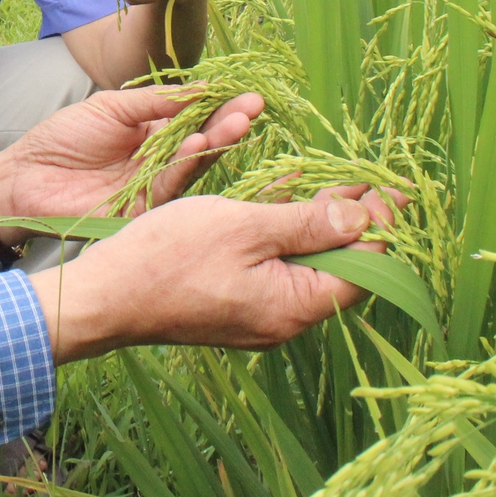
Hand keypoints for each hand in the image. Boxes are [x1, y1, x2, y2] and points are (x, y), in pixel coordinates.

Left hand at [0, 89, 264, 245]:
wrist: (23, 177)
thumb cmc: (61, 137)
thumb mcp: (110, 107)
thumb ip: (153, 101)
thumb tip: (201, 89)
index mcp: (152, 131)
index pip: (194, 116)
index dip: (218, 105)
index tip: (246, 91)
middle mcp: (159, 159)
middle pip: (202, 140)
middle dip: (228, 124)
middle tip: (252, 108)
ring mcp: (152, 184)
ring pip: (193, 164)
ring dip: (215, 143)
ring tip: (234, 122)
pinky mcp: (142, 208)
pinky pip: (170, 185)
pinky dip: (186, 164)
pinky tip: (198, 143)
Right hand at [28, 185, 403, 362]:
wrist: (103, 295)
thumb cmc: (168, 258)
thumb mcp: (244, 227)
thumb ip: (307, 223)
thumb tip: (364, 218)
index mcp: (293, 306)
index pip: (362, 270)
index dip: (380, 227)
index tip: (392, 188)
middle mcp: (282, 319)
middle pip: (335, 268)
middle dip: (354, 221)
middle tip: (369, 177)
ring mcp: (255, 314)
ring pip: (302, 264)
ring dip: (317, 222)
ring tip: (335, 181)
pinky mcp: (231, 304)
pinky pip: (273, 267)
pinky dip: (283, 232)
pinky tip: (284, 196)